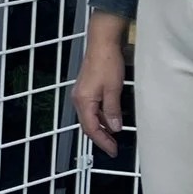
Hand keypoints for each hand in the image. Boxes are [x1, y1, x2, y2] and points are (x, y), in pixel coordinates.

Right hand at [72, 13, 129, 157]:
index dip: (102, 141)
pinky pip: (91, 108)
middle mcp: (78, 99)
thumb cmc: (107, 63)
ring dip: (101, 127)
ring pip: (90, 117)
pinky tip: (110, 118)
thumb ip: (112, 110)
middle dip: (100, 137)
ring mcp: (81, 94)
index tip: (113, 151)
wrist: (102, 42)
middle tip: (113, 147)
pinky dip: (100, 116)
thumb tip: (114, 128)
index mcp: (83, 101)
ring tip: (114, 135)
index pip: (91, 128)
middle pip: (87, 125)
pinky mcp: (86, 89)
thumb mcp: (114, 89)